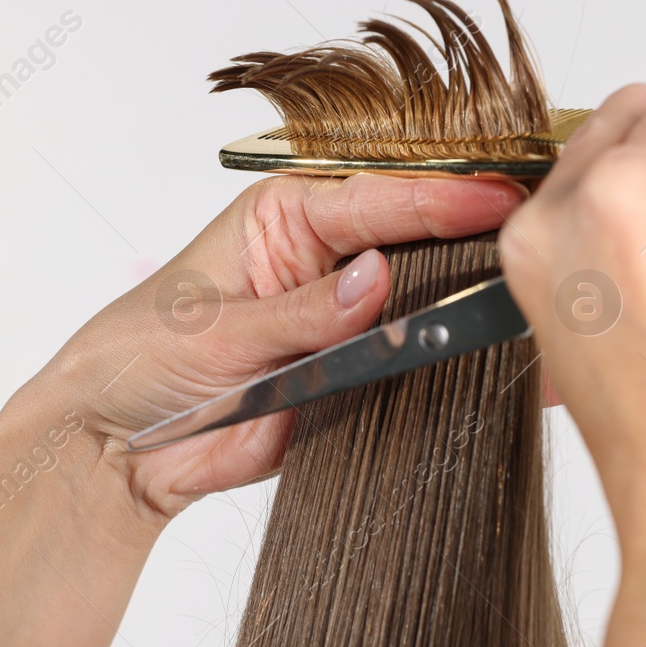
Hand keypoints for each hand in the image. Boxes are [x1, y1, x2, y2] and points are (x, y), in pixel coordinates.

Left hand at [30, 172, 524, 522]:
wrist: (117, 447)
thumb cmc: (138, 357)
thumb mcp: (216, 328)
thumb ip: (303, 311)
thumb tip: (377, 280)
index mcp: (287, 217)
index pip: (378, 199)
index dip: (442, 200)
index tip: (497, 201)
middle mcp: (325, 262)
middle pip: (418, 245)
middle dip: (472, 249)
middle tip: (528, 255)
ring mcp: (345, 324)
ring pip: (423, 309)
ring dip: (465, 314)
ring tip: (522, 312)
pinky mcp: (352, 382)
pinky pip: (408, 373)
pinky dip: (445, 373)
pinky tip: (487, 366)